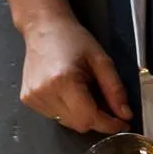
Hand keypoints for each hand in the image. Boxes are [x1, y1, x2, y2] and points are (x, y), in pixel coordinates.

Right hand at [19, 13, 132, 132]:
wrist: (43, 28)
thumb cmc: (74, 40)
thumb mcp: (102, 61)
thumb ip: (115, 90)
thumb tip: (125, 115)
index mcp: (63, 81)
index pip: (89, 118)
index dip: (109, 124)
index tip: (123, 124)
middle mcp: (44, 92)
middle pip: (79, 124)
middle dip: (98, 120)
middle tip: (108, 107)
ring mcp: (33, 97)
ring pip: (67, 123)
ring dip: (82, 116)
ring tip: (85, 93)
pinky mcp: (27, 99)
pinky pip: (55, 116)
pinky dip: (68, 111)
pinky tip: (70, 93)